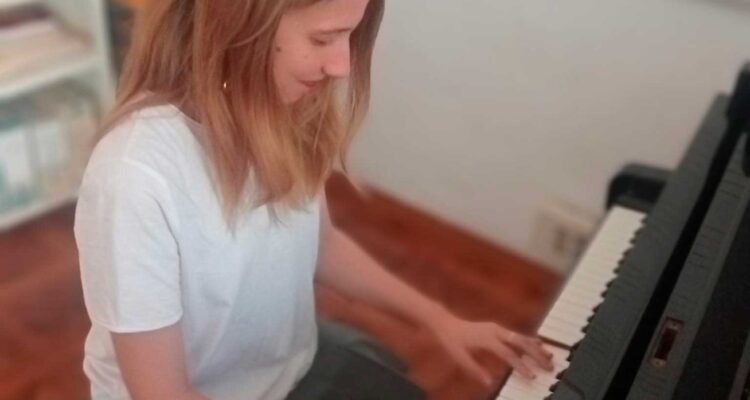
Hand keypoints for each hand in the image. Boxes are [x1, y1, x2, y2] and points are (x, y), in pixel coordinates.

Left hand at [429, 314, 553, 385]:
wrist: (446, 323)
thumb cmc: (452, 341)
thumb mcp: (460, 357)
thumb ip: (475, 370)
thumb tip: (490, 383)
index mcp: (487, 339)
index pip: (508, 354)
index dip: (521, 366)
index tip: (532, 376)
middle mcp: (496, 331)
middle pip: (521, 343)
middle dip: (536, 355)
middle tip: (548, 367)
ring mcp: (497, 328)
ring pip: (521, 336)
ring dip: (536, 347)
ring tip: (549, 357)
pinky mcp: (497, 327)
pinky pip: (516, 333)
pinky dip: (529, 339)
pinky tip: (539, 343)